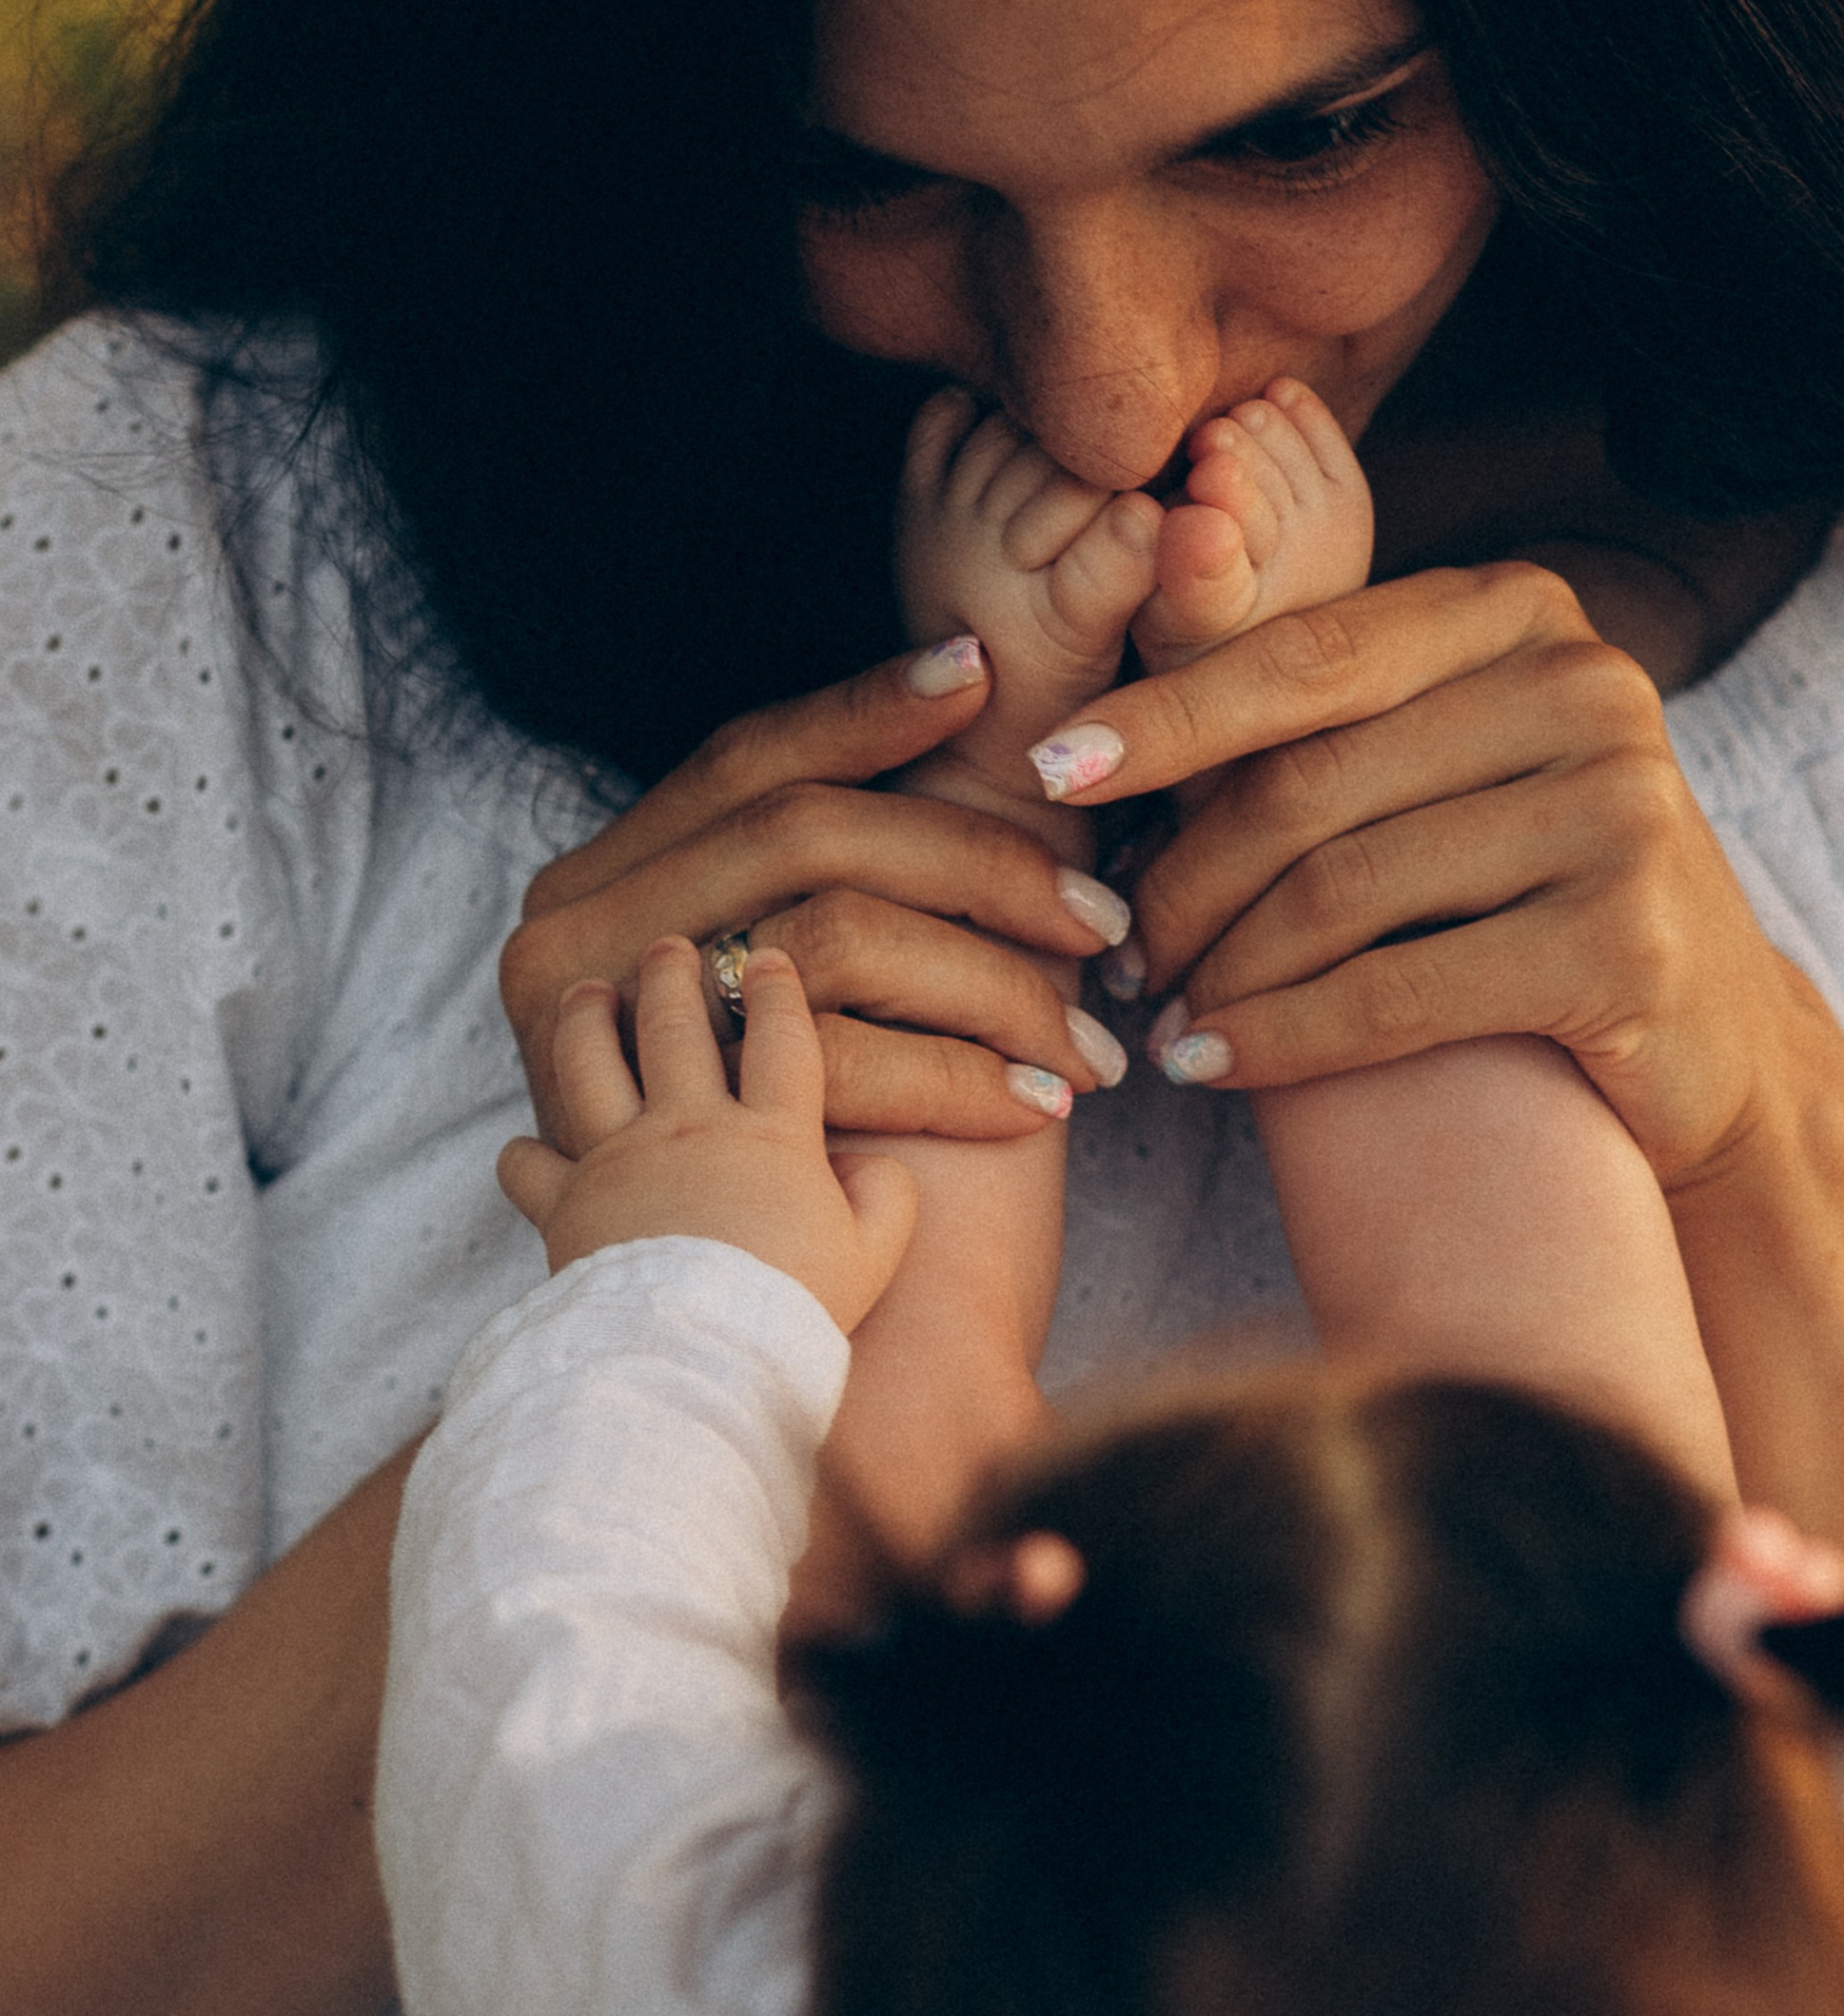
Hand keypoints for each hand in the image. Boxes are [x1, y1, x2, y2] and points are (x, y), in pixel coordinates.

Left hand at [499, 939, 916, 1330]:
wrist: (697, 1352)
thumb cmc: (789, 1308)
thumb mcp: (873, 1254)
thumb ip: (887, 1196)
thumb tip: (872, 1163)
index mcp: (769, 1134)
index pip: (780, 1038)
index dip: (777, 991)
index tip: (770, 960)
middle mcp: (687, 1127)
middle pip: (672, 1027)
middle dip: (671, 976)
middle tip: (669, 948)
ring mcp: (619, 1160)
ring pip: (590, 1062)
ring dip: (586, 1020)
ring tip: (587, 994)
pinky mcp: (566, 1206)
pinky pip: (528, 1165)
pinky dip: (522, 1154)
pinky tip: (525, 1146)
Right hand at [501, 644, 1133, 1149]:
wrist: (674, 1335)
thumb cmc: (742, 1152)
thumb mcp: (739, 999)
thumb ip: (801, 897)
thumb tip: (958, 749)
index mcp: (595, 880)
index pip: (744, 757)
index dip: (866, 711)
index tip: (985, 679)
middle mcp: (573, 935)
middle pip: (805, 831)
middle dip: (977, 864)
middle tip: (1099, 919)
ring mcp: (600, 1030)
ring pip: (834, 934)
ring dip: (989, 978)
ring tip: (1087, 1035)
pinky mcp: (663, 1129)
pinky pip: (840, 1063)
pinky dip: (958, 1074)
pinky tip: (1037, 1103)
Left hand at [1025, 562, 1800, 1182]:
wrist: (1711, 1049)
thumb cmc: (1524, 897)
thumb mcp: (1439, 775)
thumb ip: (1315, 721)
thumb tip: (1100, 708)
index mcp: (1525, 615)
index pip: (1307, 653)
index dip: (1168, 713)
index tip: (1053, 768)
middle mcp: (1589, 687)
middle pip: (1311, 780)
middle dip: (1184, 873)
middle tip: (1117, 948)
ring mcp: (1622, 812)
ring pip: (1340, 891)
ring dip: (1219, 968)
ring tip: (1161, 1014)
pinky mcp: (1628, 944)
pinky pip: (1394, 992)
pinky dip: (1280, 1037)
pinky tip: (1210, 1066)